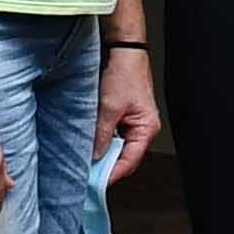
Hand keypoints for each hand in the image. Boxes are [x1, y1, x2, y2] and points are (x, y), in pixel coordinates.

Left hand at [96, 45, 163, 182]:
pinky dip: (102, 141)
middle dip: (107, 166)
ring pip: (117, 147)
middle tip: (88, 175)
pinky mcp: (123, 116)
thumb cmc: (125, 74)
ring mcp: (133, 123)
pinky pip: (113, 136)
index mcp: (146, 129)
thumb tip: (94, 156)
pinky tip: (89, 144)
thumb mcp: (109, 107)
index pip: (130, 161)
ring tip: (86, 161)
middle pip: (125, 157)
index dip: (113, 174)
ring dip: (103, 153)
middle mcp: (143, 128)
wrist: (123, 51)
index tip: (97, 183)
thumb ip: (101, 134)